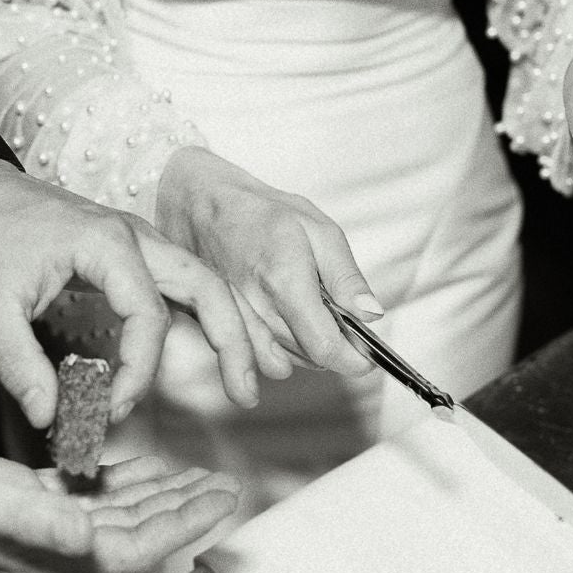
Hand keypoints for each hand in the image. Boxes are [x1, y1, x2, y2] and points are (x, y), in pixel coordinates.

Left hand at [0, 153, 253, 428]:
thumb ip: (19, 366)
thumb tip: (50, 417)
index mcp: (107, 243)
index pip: (148, 317)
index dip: (137, 372)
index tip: (112, 408)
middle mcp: (136, 236)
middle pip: (208, 286)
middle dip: (234, 339)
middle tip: (247, 392)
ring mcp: (139, 240)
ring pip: (205, 280)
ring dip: (229, 325)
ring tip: (244, 377)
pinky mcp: (133, 251)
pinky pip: (183, 281)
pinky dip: (204, 313)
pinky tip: (212, 346)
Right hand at [0, 427, 240, 572]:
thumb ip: (32, 512)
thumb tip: (88, 531)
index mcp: (42, 546)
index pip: (131, 544)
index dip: (181, 523)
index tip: (220, 499)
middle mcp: (44, 541)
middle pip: (131, 532)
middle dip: (180, 508)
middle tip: (223, 483)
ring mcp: (32, 522)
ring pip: (112, 513)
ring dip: (155, 495)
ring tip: (193, 474)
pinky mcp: (18, 498)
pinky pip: (82, 495)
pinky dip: (116, 480)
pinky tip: (132, 464)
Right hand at [156, 147, 376, 391]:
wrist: (200, 207)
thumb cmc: (260, 213)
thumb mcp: (317, 229)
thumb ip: (346, 276)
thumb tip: (372, 315)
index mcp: (285, 282)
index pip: (325, 347)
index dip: (354, 359)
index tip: (367, 355)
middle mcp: (257, 311)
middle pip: (309, 359)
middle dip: (334, 349)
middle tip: (340, 322)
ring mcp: (235, 324)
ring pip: (285, 364)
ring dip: (306, 352)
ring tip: (310, 318)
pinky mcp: (221, 330)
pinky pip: (260, 360)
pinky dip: (279, 353)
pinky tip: (284, 326)